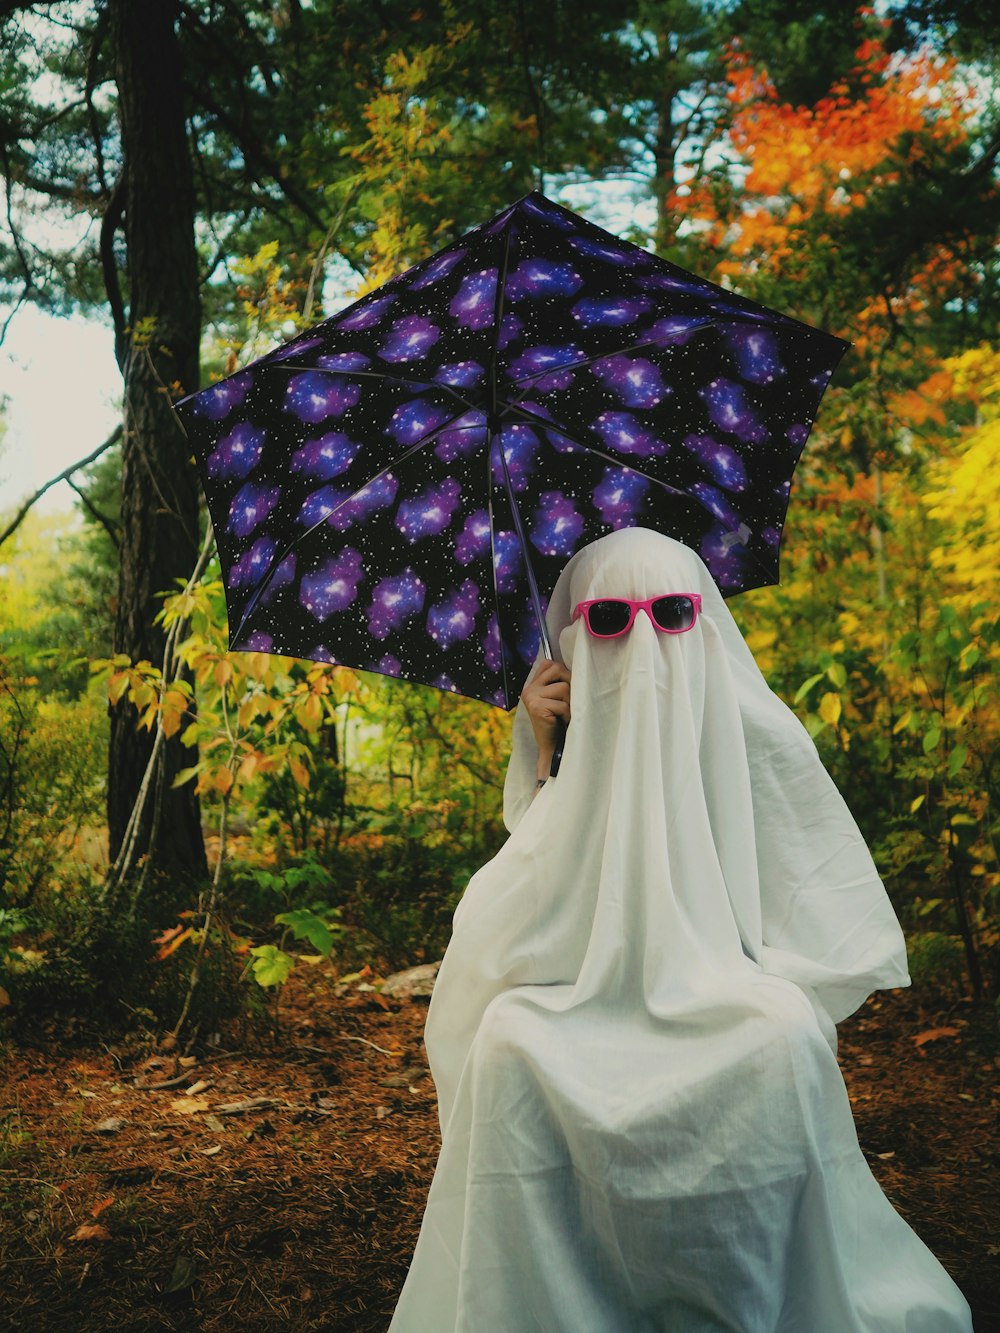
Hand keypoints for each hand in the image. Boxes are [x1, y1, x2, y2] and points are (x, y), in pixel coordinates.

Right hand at [520, 660, 570, 777]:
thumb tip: (578, 665)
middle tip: (567, 703)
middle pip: (558, 670)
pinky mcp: (537, 707)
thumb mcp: (556, 698)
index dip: (562, 673)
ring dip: (569, 702)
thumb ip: (559, 682)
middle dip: (569, 685)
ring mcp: (531, 697)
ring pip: (564, 687)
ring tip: (563, 714)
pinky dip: (567, 715)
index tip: (565, 690)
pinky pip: (563, 705)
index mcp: (532, 684)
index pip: (549, 664)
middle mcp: (529, 689)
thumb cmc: (558, 722)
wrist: (551, 747)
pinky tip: (561, 722)